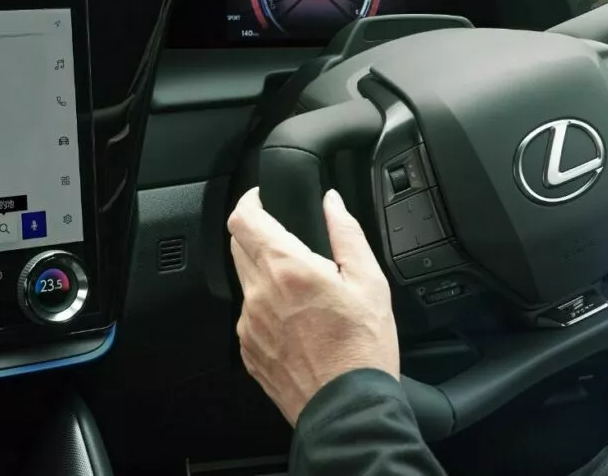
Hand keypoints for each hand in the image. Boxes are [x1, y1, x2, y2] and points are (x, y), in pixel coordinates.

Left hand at [228, 187, 399, 424]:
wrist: (347, 409)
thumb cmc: (362, 351)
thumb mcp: (370, 282)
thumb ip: (346, 233)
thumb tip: (332, 202)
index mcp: (287, 270)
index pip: (243, 219)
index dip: (248, 201)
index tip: (260, 198)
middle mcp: (259, 295)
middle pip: (238, 246)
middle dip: (258, 235)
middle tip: (288, 242)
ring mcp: (248, 325)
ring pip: (245, 283)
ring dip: (265, 275)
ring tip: (303, 292)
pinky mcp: (248, 350)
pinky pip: (249, 316)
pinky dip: (267, 309)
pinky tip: (298, 322)